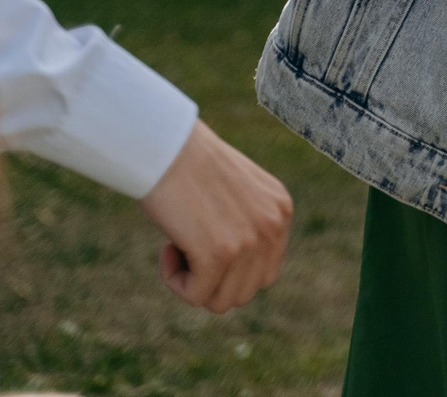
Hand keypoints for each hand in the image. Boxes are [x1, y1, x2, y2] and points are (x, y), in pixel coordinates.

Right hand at [139, 119, 292, 312]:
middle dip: (212, 280)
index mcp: (281, 210)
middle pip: (245, 292)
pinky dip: (174, 279)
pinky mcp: (220, 253)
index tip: (204, 241)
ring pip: (221, 301)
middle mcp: (273, 226)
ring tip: (179, 245)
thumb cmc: (188, 165)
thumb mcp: (236, 192)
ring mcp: (250, 241)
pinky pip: (195, 296)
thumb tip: (239, 275)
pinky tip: (168, 247)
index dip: (229, 270)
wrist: (165, 145)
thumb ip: (247, 225)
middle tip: (189, 245)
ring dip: (194, 282)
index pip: (265, 273)